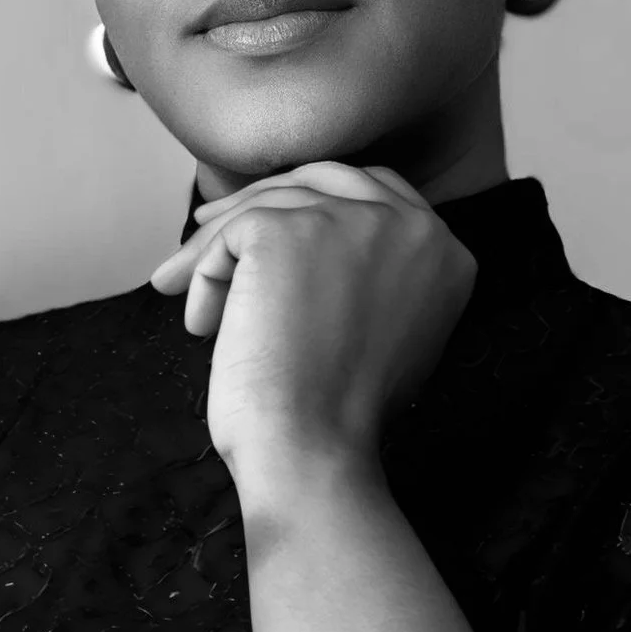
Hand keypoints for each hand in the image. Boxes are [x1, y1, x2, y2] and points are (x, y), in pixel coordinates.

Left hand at [147, 162, 477, 487]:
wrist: (312, 451)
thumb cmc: (340, 412)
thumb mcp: (390, 330)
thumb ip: (374, 274)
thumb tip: (307, 231)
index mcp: (448, 251)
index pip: (376, 192)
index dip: (317, 203)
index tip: (272, 227)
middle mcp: (411, 225)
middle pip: (322, 180)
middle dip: (263, 205)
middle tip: (212, 227)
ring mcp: (350, 221)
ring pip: (268, 204)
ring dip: (218, 247)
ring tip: (182, 286)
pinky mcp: (285, 230)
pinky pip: (229, 235)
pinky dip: (205, 276)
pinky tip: (203, 324)